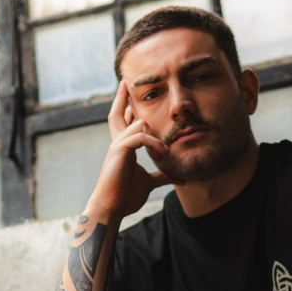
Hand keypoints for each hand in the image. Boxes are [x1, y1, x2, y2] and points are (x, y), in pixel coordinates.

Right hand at [87, 80, 170, 220]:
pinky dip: (154, 144)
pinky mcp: (120, 150)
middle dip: (122, 97)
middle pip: (117, 113)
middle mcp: (117, 142)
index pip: (122, 122)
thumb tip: (180, 177)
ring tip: (164, 154)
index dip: (125, 107)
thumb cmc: (125, 197)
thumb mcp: (149, 182)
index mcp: (123, 148)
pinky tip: (162, 155)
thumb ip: (162, 176)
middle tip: (126, 82)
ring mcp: (117, 145)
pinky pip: (141, 136)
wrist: (111, 208)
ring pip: (140, 123)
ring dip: (156, 137)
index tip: (126, 91)